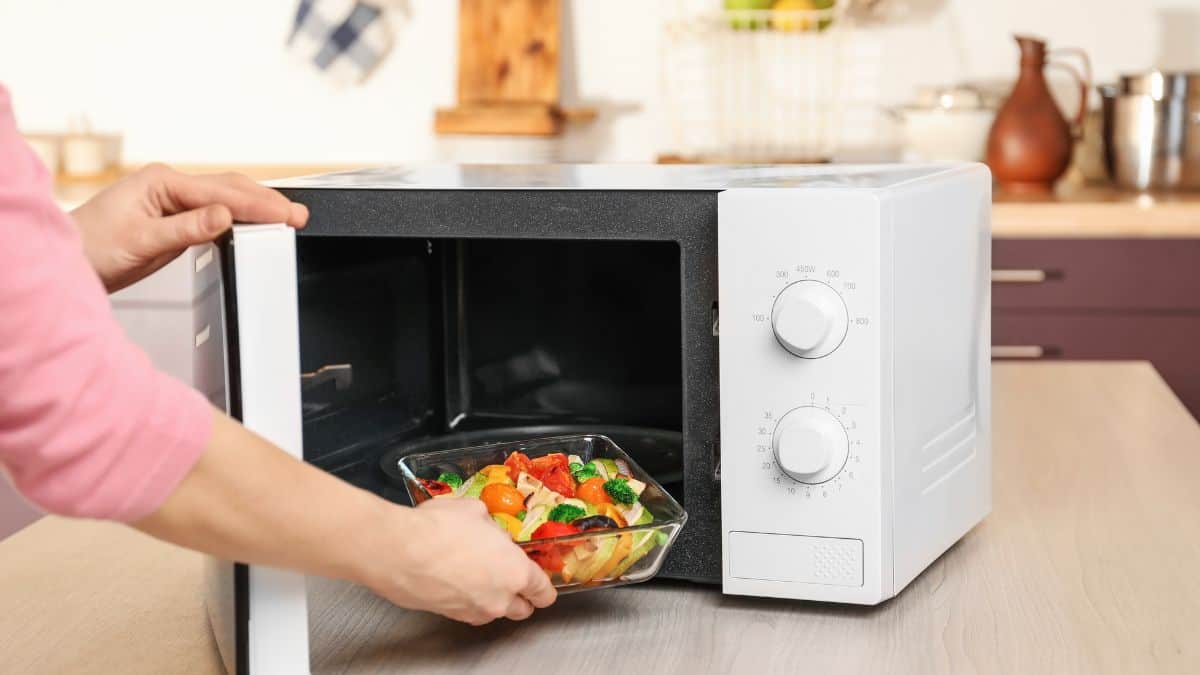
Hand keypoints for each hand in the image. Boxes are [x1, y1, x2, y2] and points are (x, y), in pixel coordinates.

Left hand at [70, 163, 307, 292]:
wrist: (67, 262)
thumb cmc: (92, 250)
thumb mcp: (142, 241)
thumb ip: (186, 228)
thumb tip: (224, 216)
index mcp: (161, 182)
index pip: (222, 193)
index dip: (258, 205)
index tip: (287, 216)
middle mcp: (169, 186)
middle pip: (230, 187)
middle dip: (266, 201)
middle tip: (298, 215)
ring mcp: (173, 199)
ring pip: (225, 196)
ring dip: (256, 205)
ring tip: (286, 216)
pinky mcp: (175, 216)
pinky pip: (215, 211)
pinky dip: (240, 215)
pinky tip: (254, 221)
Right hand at [364, 498, 557, 624]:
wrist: (399, 550)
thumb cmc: (440, 529)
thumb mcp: (475, 511)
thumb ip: (491, 525)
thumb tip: (488, 528)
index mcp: (516, 572)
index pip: (543, 592)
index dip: (543, 586)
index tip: (540, 581)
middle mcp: (498, 598)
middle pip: (522, 610)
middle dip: (520, 596)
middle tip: (510, 577)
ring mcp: (472, 611)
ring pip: (493, 613)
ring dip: (491, 598)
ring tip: (476, 573)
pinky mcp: (448, 614)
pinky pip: (466, 611)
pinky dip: (465, 599)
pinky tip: (453, 577)